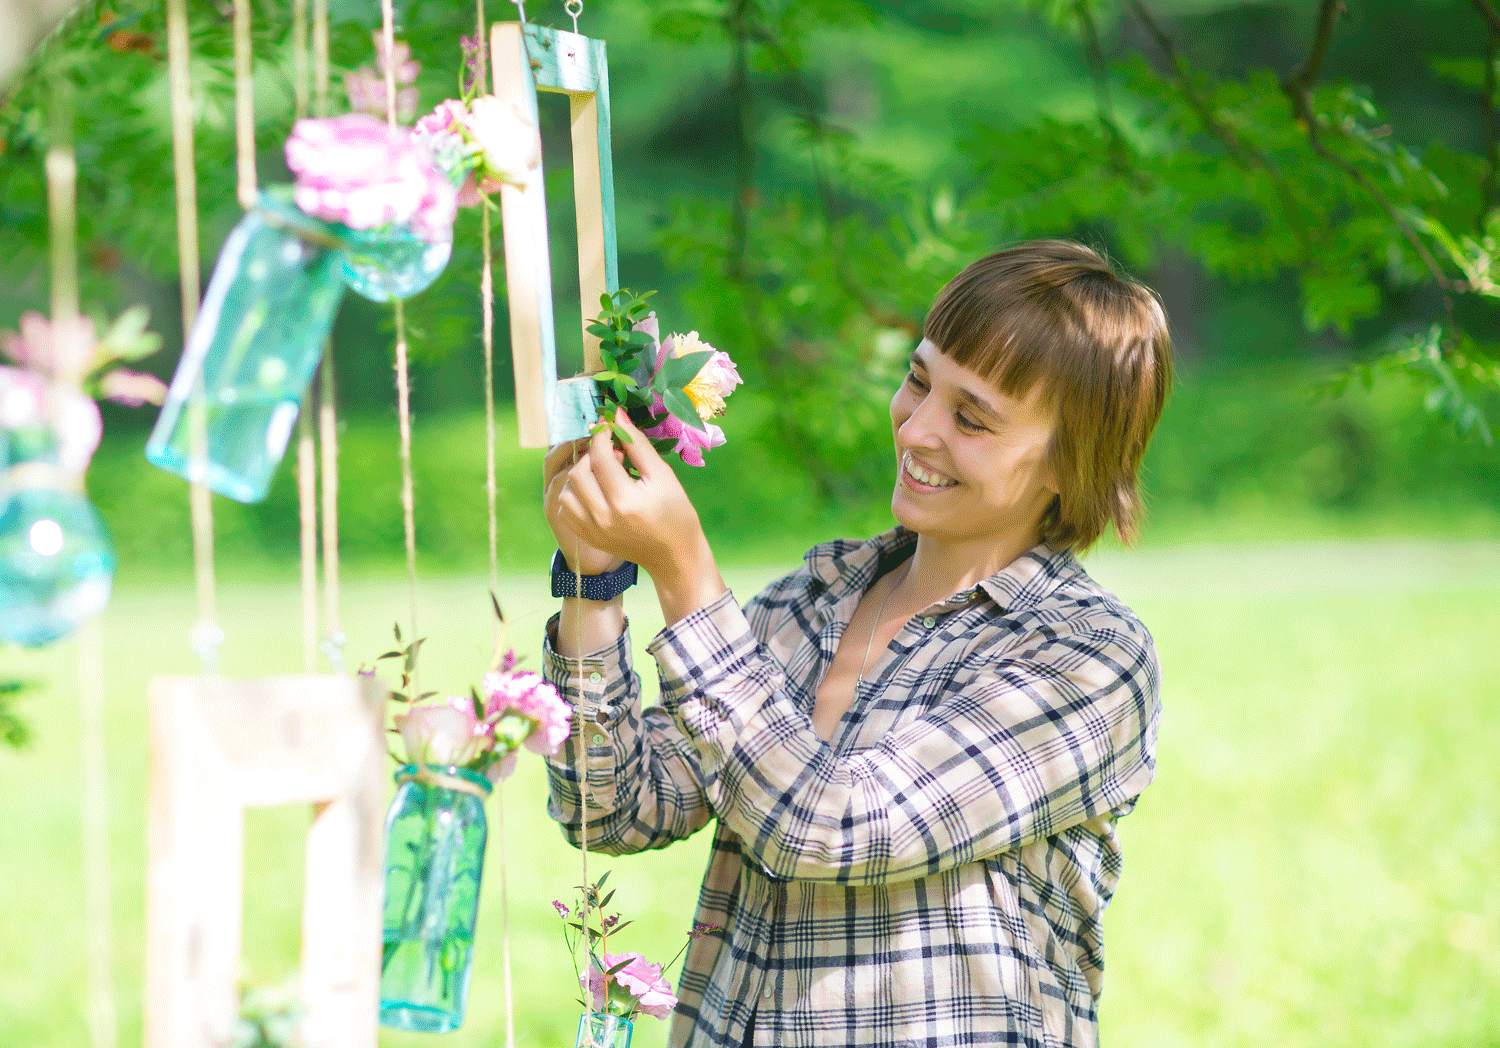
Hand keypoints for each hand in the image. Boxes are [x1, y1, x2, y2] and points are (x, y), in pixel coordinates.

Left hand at [550, 410, 725, 622]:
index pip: (600, 456)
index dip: (602, 434)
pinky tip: (594, 490)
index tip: (609, 425)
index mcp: (625, 500)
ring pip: (568, 489)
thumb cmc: (675, 512)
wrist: (673, 555)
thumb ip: (637, 445)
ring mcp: (592, 530)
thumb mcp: (663, 475)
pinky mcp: (587, 536)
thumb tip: (616, 415)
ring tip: (602, 472)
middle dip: (591, 453)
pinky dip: (574, 494)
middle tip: (610, 451)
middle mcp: (603, 517)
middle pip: (578, 471)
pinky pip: (565, 508)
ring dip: (581, 473)